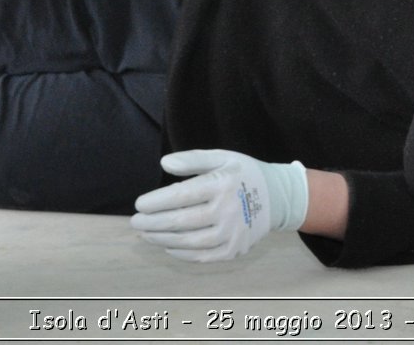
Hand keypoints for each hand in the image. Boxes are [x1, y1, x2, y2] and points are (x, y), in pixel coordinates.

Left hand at [131, 149, 308, 262]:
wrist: (278, 197)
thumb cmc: (244, 174)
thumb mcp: (223, 157)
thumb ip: (193, 159)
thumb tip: (164, 163)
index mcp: (223, 184)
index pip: (182, 195)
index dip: (156, 201)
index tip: (139, 204)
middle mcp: (228, 211)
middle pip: (181, 221)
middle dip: (153, 223)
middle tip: (135, 222)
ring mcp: (232, 233)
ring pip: (189, 242)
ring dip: (162, 240)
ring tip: (147, 234)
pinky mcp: (234, 250)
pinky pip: (203, 256)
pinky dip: (182, 253)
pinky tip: (168, 246)